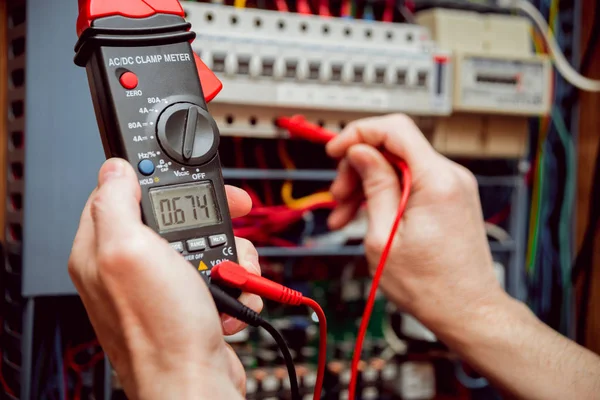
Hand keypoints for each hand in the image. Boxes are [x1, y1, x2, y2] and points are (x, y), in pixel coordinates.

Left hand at [68, 158, 261, 399]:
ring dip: (231, 255)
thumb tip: (114, 169)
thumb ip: (115, 204)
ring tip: (231, 273)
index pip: (125, 192)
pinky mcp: (193, 302)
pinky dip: (236, 284)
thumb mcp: (130, 252)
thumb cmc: (161, 330)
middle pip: (177, 216)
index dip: (160, 178)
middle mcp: (132, 267)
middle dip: (211, 218)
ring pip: (207, 242)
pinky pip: (222, 274)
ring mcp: (165, 286)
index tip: (190, 176)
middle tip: (234, 216)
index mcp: (103, 250)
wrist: (196, 384)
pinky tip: (230, 300)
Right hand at [326, 114, 503, 331]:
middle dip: (358, 167)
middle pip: (393, 148)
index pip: (394, 129)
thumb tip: (360, 151)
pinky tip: (365, 217)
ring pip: (399, 166)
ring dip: (367, 184)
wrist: (467, 311)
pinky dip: (386, 194)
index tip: (334, 151)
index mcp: (436, 181)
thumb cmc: (430, 286)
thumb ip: (373, 186)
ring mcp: (453, 186)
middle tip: (337, 197)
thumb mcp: (384, 237)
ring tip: (344, 217)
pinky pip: (411, 182)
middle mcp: (451, 176)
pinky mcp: (449, 198)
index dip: (358, 133)